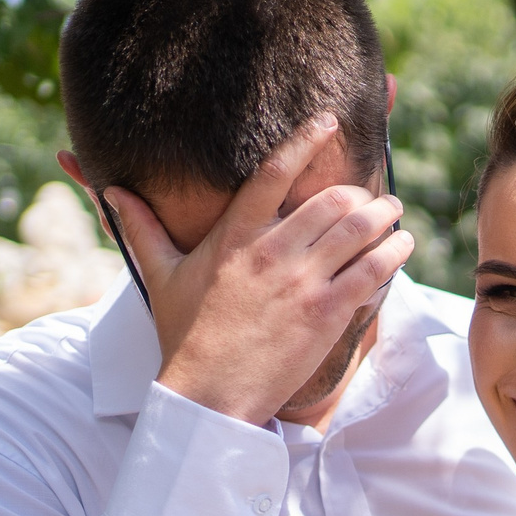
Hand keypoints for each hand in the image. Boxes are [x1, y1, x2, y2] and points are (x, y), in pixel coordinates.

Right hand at [102, 122, 412, 425]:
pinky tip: (403, 245)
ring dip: (385, 214)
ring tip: (395, 212)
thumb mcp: (160, 276)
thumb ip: (142, 229)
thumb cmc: (184, 335)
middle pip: (332, 198)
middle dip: (361, 192)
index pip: (274, 172)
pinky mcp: (327, 312)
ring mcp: (302, 281)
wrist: (209, 394)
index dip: (305, 140)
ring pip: (359, 227)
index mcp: (234, 235)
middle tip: (374, 196)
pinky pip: (373, 270)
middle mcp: (272, 250)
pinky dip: (395, 252)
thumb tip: (111, 191)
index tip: (328, 121)